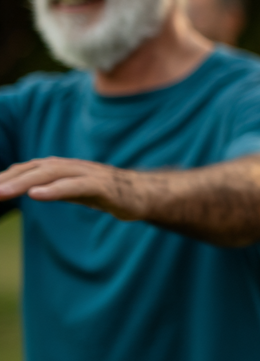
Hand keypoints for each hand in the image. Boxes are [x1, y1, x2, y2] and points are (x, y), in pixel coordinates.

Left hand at [0, 157, 145, 218]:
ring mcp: (88, 174)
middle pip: (35, 169)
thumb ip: (52, 187)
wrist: (144, 194)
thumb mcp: (74, 191)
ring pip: (51, 174)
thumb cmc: (107, 192)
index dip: (6, 177)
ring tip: (2, 192)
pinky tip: (37, 194)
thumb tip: (28, 188)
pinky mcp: (102, 186)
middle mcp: (73, 166)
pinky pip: (75, 186)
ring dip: (24, 182)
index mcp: (64, 168)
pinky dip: (55, 189)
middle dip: (8, 179)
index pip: (28, 169)